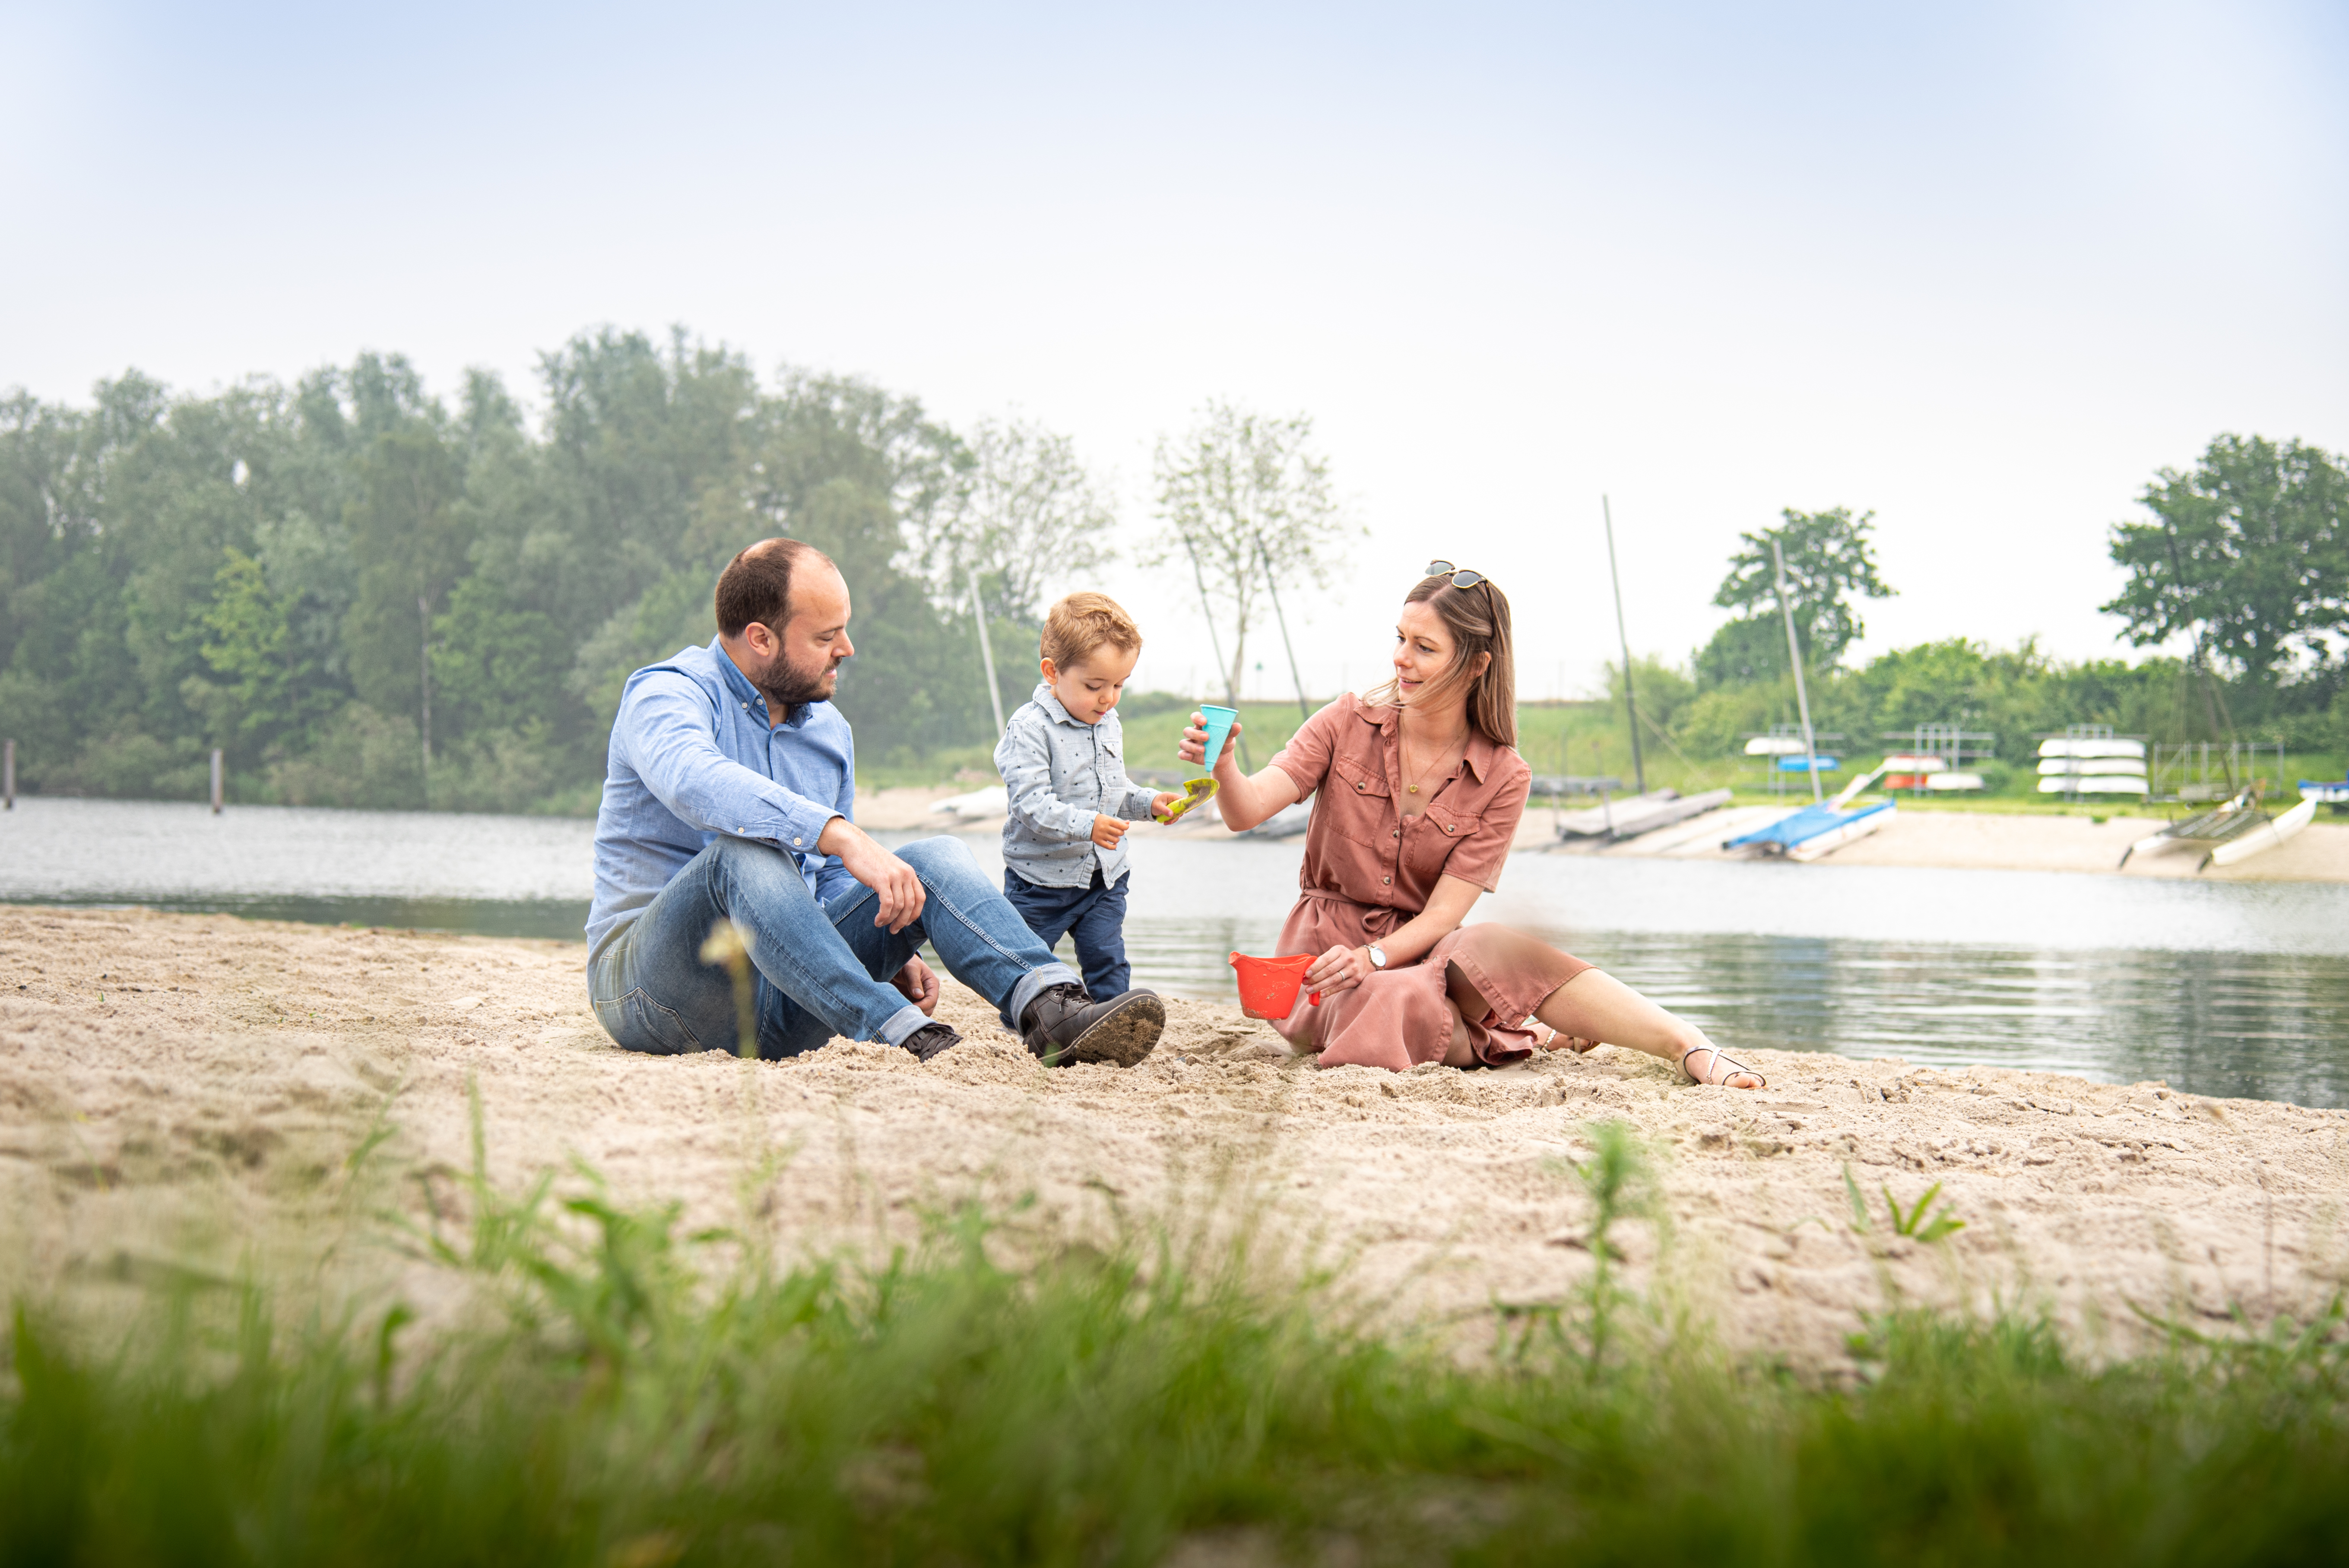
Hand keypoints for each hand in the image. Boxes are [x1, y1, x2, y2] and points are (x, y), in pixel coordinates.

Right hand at [820, 818, 927, 932]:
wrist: (854, 845)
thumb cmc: (869, 861)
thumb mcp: (890, 870)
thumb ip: (898, 883)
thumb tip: (901, 905)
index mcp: (909, 872)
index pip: (921, 898)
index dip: (915, 914)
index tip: (905, 923)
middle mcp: (905, 874)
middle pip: (911, 905)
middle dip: (903, 921)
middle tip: (894, 930)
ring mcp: (894, 876)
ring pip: (899, 906)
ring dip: (890, 920)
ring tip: (881, 924)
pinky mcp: (882, 879)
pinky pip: (888, 904)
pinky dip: (883, 916)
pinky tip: (877, 920)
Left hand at [892, 955, 939, 1016]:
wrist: (897, 962)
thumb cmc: (906, 962)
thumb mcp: (911, 969)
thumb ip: (914, 981)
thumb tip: (919, 996)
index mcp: (932, 984)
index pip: (931, 1001)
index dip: (922, 1007)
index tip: (909, 1008)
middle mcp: (928, 993)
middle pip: (928, 1010)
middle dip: (917, 1012)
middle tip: (902, 1012)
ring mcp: (920, 999)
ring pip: (920, 1013)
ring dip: (911, 1014)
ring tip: (899, 1012)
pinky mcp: (911, 1002)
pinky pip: (911, 1012)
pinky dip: (906, 1013)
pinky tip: (897, 1011)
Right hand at [1091, 814, 1128, 848]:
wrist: (1086, 824)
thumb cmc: (1100, 821)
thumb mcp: (1108, 818)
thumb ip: (1118, 821)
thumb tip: (1128, 823)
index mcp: (1107, 820)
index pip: (1121, 825)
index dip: (1125, 827)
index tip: (1124, 827)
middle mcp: (1104, 828)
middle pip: (1119, 833)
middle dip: (1121, 833)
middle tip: (1118, 832)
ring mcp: (1101, 835)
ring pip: (1115, 840)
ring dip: (1117, 839)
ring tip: (1114, 836)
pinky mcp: (1098, 841)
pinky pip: (1109, 847)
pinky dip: (1114, 846)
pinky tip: (1114, 844)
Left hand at [1149, 791, 1180, 822]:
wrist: (1149, 805)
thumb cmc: (1153, 803)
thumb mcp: (1158, 806)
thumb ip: (1165, 810)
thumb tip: (1171, 815)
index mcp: (1172, 796)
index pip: (1181, 800)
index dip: (1182, 807)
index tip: (1179, 814)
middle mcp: (1174, 801)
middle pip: (1180, 808)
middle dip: (1176, 816)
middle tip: (1170, 821)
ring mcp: (1173, 806)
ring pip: (1177, 813)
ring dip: (1173, 819)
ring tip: (1166, 823)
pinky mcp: (1172, 810)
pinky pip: (1174, 816)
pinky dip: (1170, 820)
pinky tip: (1165, 822)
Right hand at [1177, 713, 1241, 767]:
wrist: (1223, 757)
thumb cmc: (1223, 742)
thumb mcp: (1229, 737)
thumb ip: (1232, 731)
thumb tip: (1238, 726)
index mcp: (1202, 725)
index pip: (1195, 717)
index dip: (1197, 717)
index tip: (1204, 721)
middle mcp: (1193, 733)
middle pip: (1187, 730)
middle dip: (1195, 733)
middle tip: (1207, 737)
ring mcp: (1190, 744)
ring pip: (1183, 742)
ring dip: (1192, 746)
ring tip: (1204, 750)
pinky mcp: (1189, 754)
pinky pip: (1181, 754)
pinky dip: (1184, 755)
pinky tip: (1190, 756)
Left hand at [1303, 944, 1371, 999]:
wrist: (1365, 961)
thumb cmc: (1344, 958)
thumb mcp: (1336, 953)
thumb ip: (1324, 960)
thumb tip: (1308, 972)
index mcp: (1339, 950)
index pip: (1325, 959)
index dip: (1314, 968)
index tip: (1306, 974)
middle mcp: (1347, 959)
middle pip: (1328, 970)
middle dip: (1315, 978)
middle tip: (1305, 983)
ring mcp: (1353, 970)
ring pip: (1333, 980)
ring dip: (1320, 986)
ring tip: (1310, 990)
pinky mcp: (1355, 980)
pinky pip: (1340, 987)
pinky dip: (1329, 991)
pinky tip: (1321, 994)